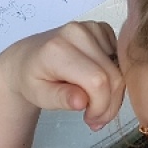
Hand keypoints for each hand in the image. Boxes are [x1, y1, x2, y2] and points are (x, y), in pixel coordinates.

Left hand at [5, 22, 123, 130]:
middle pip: (113, 75)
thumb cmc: (32, 78)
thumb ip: (61, 98)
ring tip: (94, 103)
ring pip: (119, 68)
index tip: (91, 119)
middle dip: (109, 104)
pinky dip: (113, 76)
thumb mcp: (39, 96)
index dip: (101, 106)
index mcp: (58, 49)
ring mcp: (90, 28)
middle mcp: (76, 32)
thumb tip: (82, 102)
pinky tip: (97, 84)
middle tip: (95, 119)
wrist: (27, 58)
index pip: (97, 81)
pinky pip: (119, 58)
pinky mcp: (101, 29)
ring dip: (113, 93)